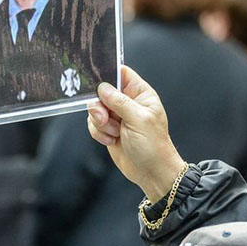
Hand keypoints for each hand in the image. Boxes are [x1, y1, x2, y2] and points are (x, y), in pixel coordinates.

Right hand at [87, 65, 185, 201]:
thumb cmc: (153, 146)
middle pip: (102, 91)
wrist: (151, 172)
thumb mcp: (138, 119)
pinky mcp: (108, 129)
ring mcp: (117, 116)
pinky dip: (98, 132)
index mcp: (140, 94)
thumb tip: (102, 87)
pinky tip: (110, 141)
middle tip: (105, 118)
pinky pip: (93, 124)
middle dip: (99, 106)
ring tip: (114, 133)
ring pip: (95, 108)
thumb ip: (119, 101)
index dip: (108, 74)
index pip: (122, 73)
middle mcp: (128, 102)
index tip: (97, 82)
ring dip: (100, 122)